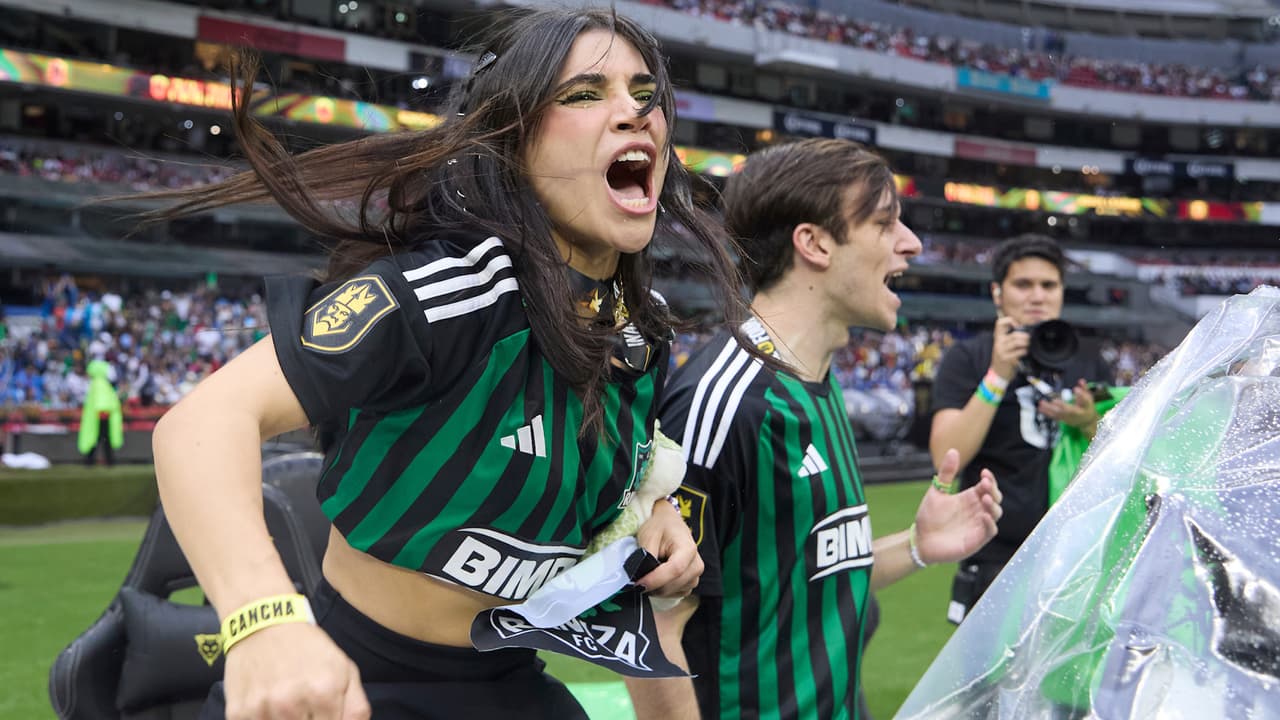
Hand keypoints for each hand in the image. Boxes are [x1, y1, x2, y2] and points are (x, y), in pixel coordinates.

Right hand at [223, 622, 369, 719]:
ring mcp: (262, 710)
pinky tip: (267, 705)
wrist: (264, 621)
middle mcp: (292, 704)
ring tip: (287, 703)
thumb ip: (356, 708)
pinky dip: (264, 719)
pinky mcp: (238, 713)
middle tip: (305, 708)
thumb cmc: (308, 647)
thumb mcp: (345, 669)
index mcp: (324, 693)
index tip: (323, 714)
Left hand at [634, 500, 702, 598]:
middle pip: (673, 584)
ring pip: (673, 592)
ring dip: (656, 589)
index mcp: (688, 549)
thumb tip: (638, 576)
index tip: (638, 584)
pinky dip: (662, 590)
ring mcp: (695, 576)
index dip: (655, 580)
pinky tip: (656, 579)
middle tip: (635, 581)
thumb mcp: (649, 536)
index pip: (674, 570)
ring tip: (647, 575)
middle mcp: (696, 564)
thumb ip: (645, 557)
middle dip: (652, 586)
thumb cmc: (660, 528)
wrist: (670, 524)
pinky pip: (675, 594)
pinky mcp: (690, 583)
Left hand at [915, 449, 1001, 564]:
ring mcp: (978, 525)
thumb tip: (953, 450)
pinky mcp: (976, 540)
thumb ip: (946, 473)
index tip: (984, 472)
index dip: (989, 480)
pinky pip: (989, 531)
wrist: (920, 540)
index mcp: (969, 499)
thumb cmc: (929, 517)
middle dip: (993, 490)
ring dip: (993, 505)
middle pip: (995, 499)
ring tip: (984, 497)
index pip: (987, 487)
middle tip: (984, 484)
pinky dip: (989, 523)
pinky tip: (983, 515)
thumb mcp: (937, 492)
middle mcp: (977, 511)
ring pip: (995, 514)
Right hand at [990, 317, 1028, 380]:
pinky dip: (1024, 351)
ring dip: (1026, 343)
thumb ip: (1011, 338)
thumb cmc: (1004, 358)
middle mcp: (998, 343)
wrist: (998, 373)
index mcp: (998, 337)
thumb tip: (1025, 330)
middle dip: (1025, 336)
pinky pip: (1019, 352)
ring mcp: (1002, 351)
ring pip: (1016, 342)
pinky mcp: (1007, 359)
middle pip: (1014, 334)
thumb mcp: (1003, 346)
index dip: (1009, 320)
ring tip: (1028, 345)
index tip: (1017, 325)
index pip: (1000, 323)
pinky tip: (1025, 353)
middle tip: (1029, 339)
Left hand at [1038, 378, 1097, 434]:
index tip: (1075, 388)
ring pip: (1059, 414)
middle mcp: (1078, 413)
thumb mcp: (1089, 398)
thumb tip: (1081, 380)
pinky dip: (1047, 412)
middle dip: (1062, 406)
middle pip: (1070, 410)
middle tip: (1054, 401)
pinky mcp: (1064, 420)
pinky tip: (1040, 407)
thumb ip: (1084, 389)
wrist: (1087, 422)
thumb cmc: (1087, 407)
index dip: (1081, 395)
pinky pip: (1055, 416)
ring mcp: (1070, 418)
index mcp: (1086, 407)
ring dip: (1050, 409)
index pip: (1085, 401)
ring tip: (1042, 402)